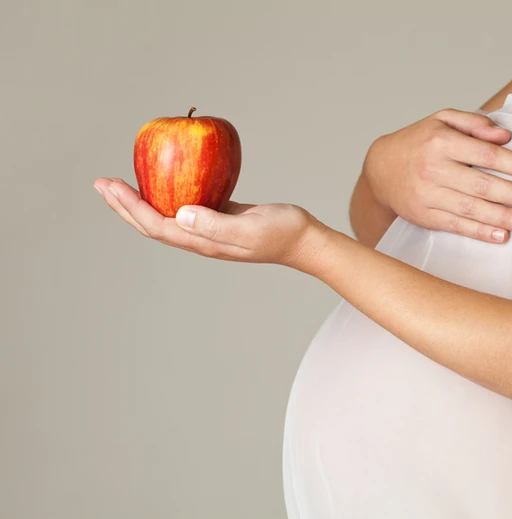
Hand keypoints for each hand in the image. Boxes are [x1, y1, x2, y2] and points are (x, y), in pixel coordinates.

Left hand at [94, 177, 323, 270]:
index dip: (130, 208)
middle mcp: (200, 237)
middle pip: (153, 223)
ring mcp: (209, 228)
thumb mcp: (250, 229)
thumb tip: (180, 214)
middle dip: (124, 205)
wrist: (305, 239)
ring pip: (165, 215)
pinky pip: (185, 205)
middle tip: (102, 183)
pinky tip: (163, 179)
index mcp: (203, 242)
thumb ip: (216, 224)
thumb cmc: (282, 233)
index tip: (111, 186)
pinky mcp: (219, 217)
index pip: (156, 225)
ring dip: (140, 201)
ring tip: (121, 184)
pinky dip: (167, 193)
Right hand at [363, 108, 511, 243]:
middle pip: (484, 185)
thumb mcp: (441, 120)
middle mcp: (434, 169)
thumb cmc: (419, 142)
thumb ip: (473, 123)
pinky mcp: (424, 216)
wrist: (380, 169)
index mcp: (441, 142)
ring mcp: (428, 195)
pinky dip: (479, 232)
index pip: (488, 155)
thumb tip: (505, 136)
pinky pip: (456, 226)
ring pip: (472, 209)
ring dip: (504, 218)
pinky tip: (501, 235)